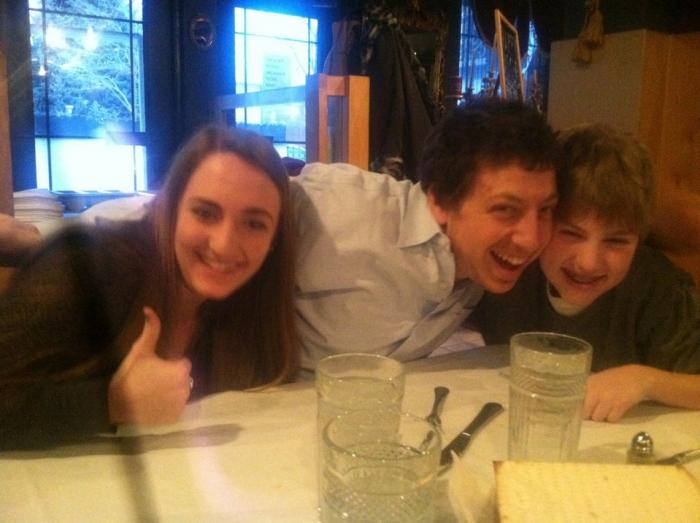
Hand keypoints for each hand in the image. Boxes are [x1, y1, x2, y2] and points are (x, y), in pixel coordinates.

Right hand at [108, 307, 191, 425]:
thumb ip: (150, 331)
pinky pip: (177, 408)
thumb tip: (150, 309)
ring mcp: (182, 404)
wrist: (115, 410)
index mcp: (180, 370)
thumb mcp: (139, 352)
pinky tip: (154, 405)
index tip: (157, 369)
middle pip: (184, 378)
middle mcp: (186, 387)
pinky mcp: (176, 418)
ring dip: (172, 393)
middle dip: (172, 378)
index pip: (184, 364)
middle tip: (152, 382)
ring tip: (153, 394)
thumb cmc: (128, 379)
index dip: (171, 365)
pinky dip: (169, 407)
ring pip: (181, 393)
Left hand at [583, 365, 650, 421]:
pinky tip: (616, 410)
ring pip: (598, 418)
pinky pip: (611, 419)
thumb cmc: (615, 380)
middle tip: (597, 411)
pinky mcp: (620, 405)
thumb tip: (578, 407)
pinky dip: (613, 417)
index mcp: (589, 384)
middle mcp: (596, 391)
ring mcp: (608, 398)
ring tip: (608, 409)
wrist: (637, 377)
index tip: (582, 411)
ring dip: (602, 417)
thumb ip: (588, 391)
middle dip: (591, 415)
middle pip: (586, 413)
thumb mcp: (598, 381)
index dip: (580, 408)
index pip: (577, 402)